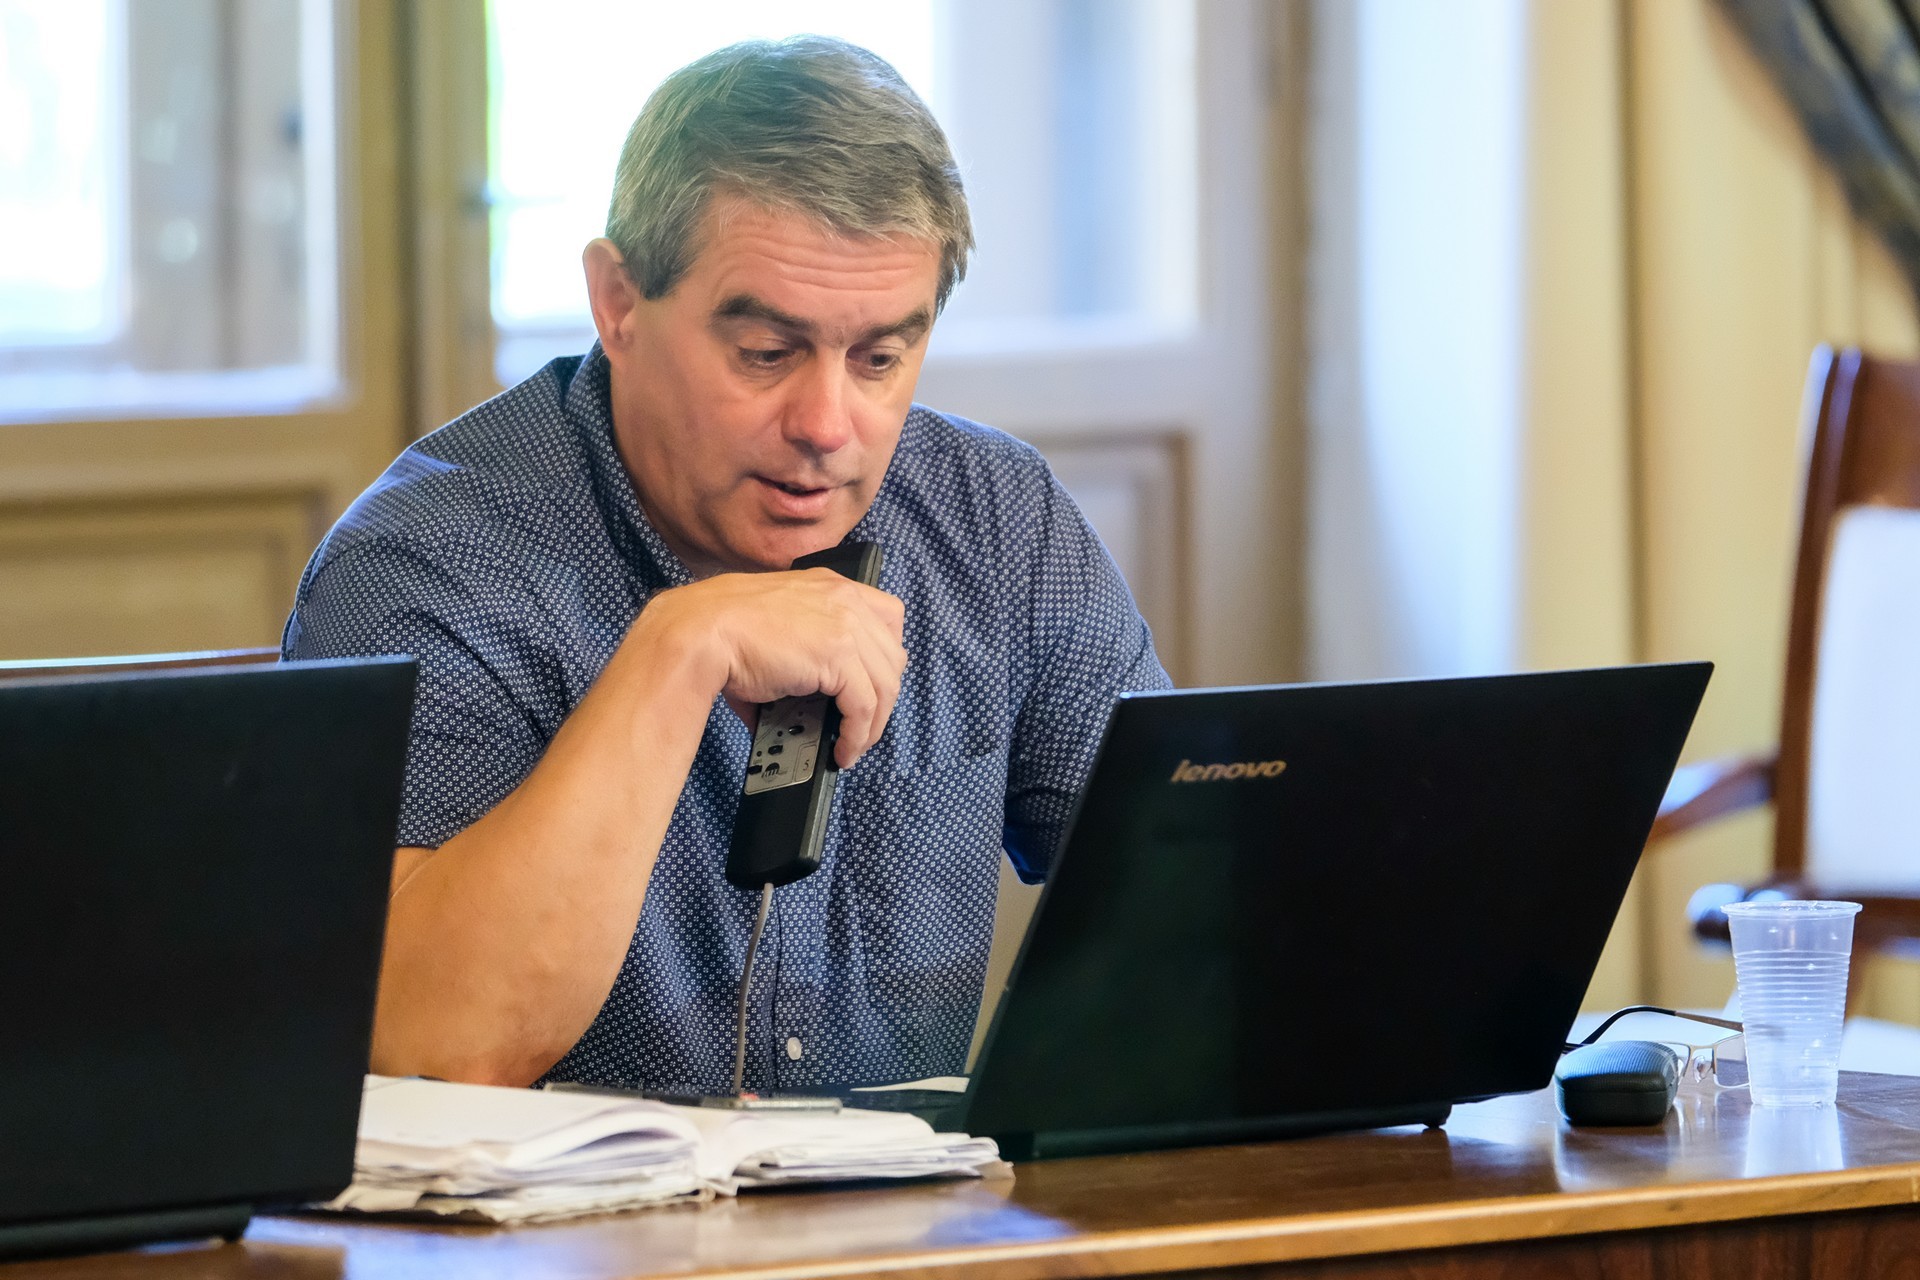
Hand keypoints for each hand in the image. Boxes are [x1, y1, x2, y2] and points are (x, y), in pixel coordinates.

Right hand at [638, 568, 907, 766]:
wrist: (700, 631)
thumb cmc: (724, 632)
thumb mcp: (779, 627)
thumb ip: (807, 653)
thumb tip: (807, 701)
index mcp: (831, 586)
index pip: (888, 617)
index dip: (886, 658)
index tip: (875, 685)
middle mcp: (845, 599)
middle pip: (893, 657)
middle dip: (883, 697)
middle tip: (862, 724)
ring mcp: (844, 625)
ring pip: (885, 685)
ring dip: (873, 724)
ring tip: (852, 746)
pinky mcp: (837, 656)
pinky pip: (864, 705)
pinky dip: (858, 734)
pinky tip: (844, 750)